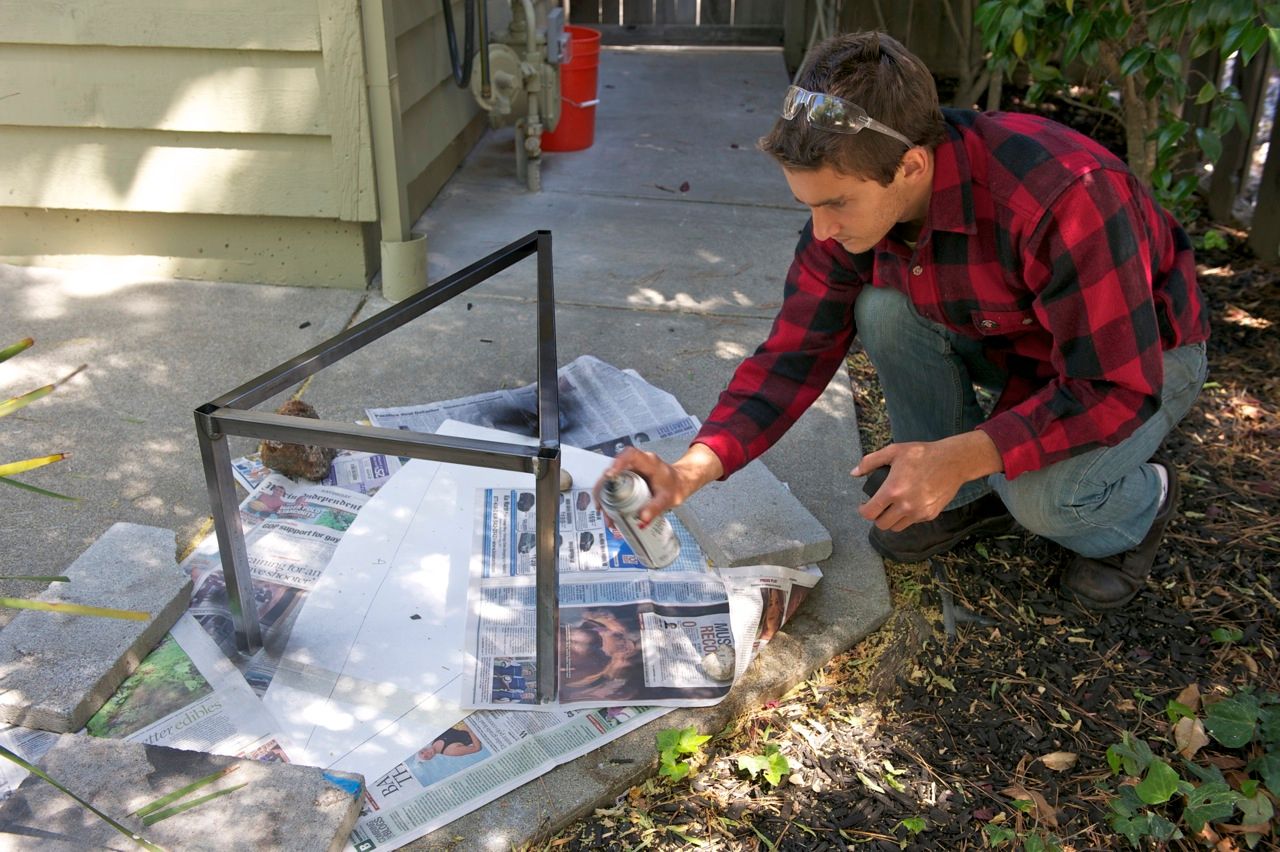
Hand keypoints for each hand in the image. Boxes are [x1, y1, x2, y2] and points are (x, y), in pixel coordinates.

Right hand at [593, 443, 723, 525]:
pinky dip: (609, 498)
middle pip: (613, 469)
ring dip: (604, 495)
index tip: (609, 476)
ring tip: (603, 513)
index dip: (617, 463)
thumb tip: (642, 520)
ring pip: (611, 479)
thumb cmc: (675, 486)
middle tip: (600, 504)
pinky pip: (614, 486)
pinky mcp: (627, 479)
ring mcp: (630, 471)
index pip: (629, 455)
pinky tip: (608, 512)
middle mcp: (635, 463)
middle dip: (603, 487)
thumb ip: (655, 508)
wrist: (680, 483)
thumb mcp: (667, 498)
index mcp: (647, 461)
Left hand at [853, 432, 1001, 530]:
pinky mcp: (930, 515)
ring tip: (891, 508)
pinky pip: (912, 522)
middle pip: (882, 524)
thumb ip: (870, 462)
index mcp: (893, 490)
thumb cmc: (922, 454)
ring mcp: (919, 512)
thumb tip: (854, 473)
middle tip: (878, 506)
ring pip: (896, 527)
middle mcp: (905, 505)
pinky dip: (907, 517)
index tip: (864, 505)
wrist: (952, 461)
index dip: (863, 510)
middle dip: (876, 517)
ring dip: (891, 520)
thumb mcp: (893, 451)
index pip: (870, 513)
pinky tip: (908, 504)